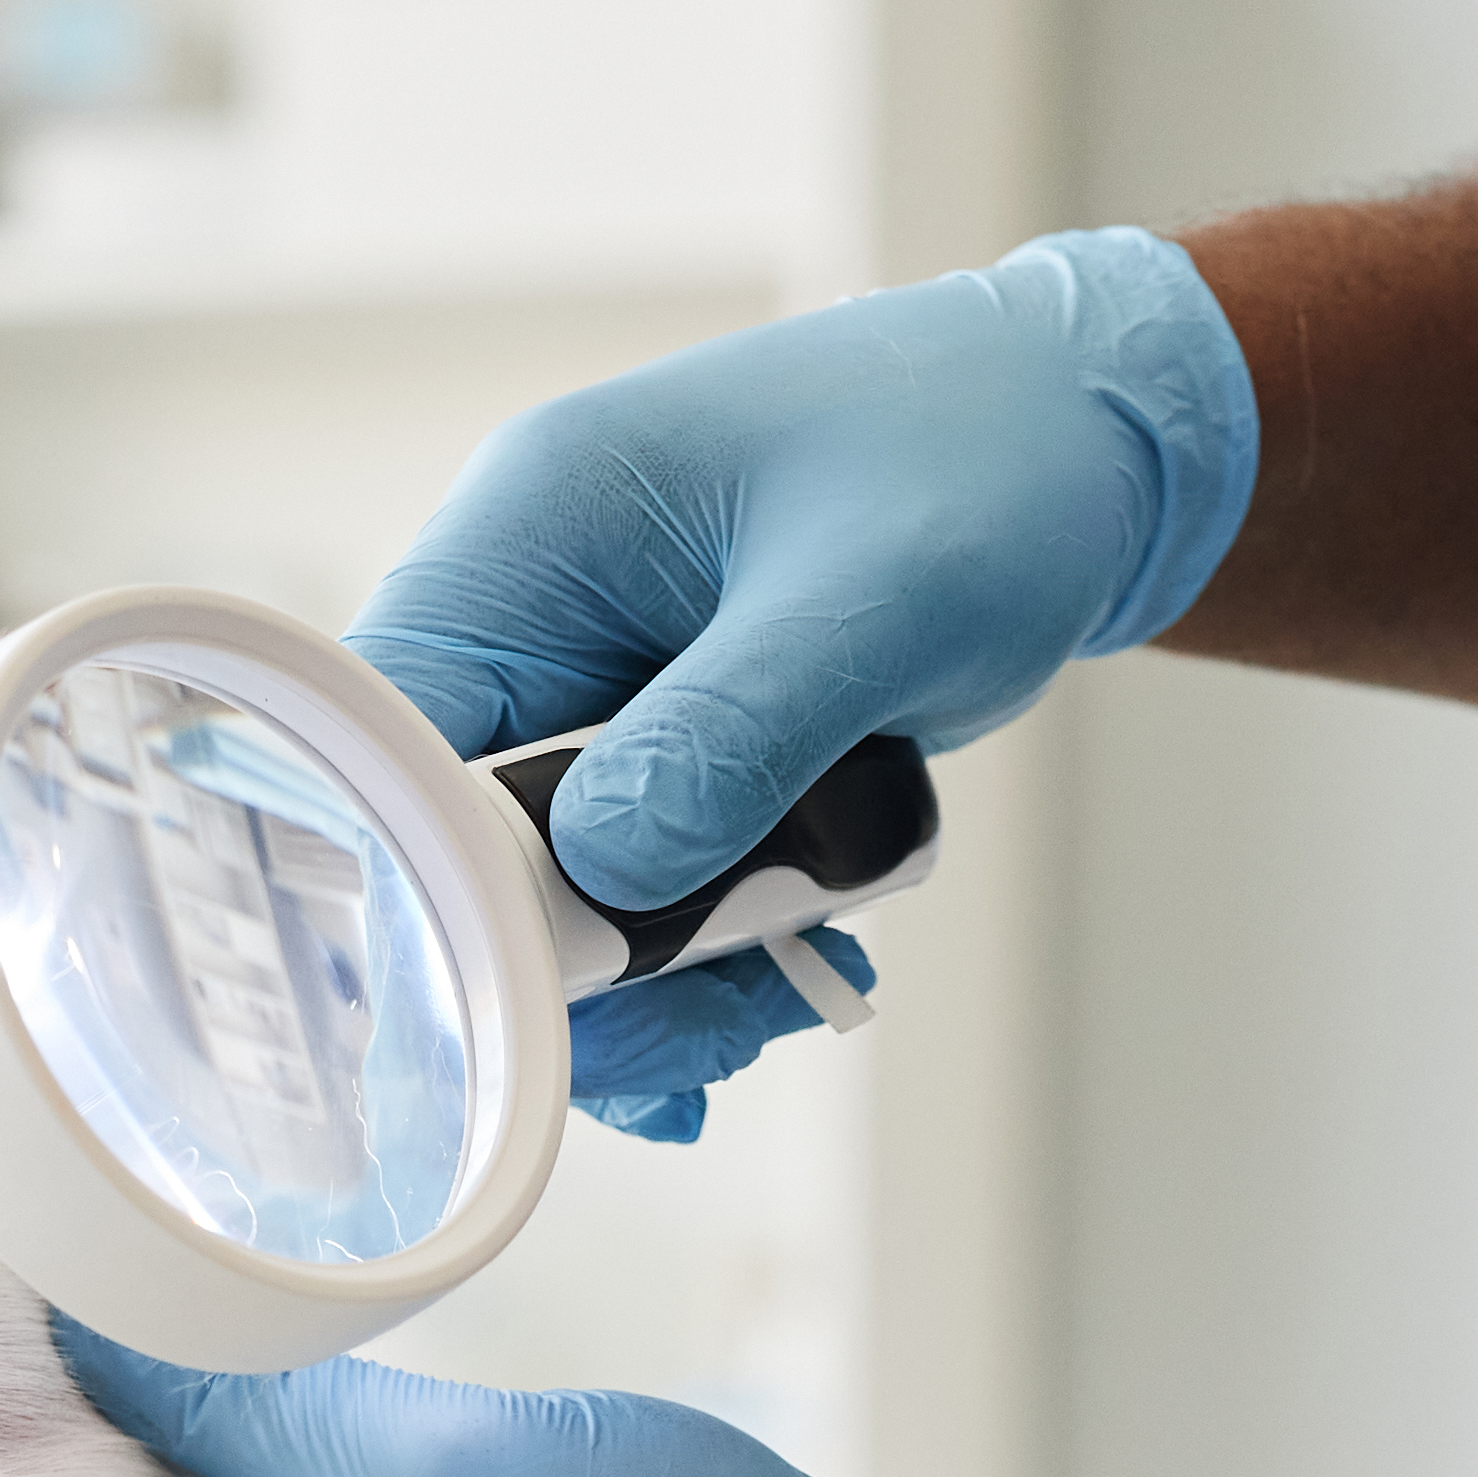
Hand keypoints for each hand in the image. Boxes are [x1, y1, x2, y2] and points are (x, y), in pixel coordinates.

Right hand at [354, 227, 1253, 1127]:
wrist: (1088, 440)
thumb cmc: (988, 465)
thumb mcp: (870, 604)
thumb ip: (726, 742)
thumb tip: (603, 881)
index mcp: (537, 530)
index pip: (388, 733)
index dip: (430, 882)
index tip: (541, 998)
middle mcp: (539, 607)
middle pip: (464, 837)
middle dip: (580, 963)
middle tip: (710, 1036)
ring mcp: (600, 678)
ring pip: (555, 883)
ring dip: (661, 974)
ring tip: (786, 1000)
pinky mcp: (670, 738)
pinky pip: (638, 876)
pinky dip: (704, 948)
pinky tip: (781, 981)